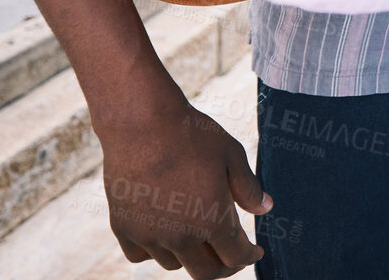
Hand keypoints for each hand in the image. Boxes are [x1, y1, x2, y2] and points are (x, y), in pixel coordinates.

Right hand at [99, 91, 271, 277]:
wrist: (141, 123)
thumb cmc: (192, 135)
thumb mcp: (232, 155)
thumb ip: (248, 188)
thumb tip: (265, 209)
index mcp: (212, 220)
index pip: (235, 257)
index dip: (249, 258)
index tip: (254, 253)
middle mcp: (179, 236)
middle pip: (205, 273)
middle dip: (223, 268)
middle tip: (230, 257)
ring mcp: (148, 235)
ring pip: (173, 264)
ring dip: (189, 256)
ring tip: (197, 237)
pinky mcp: (123, 227)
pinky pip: (140, 254)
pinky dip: (154, 251)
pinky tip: (164, 235)